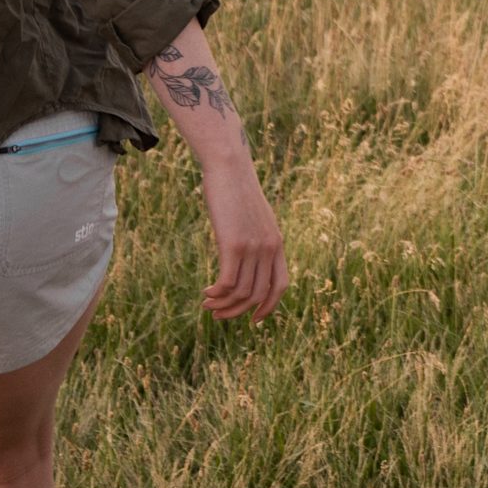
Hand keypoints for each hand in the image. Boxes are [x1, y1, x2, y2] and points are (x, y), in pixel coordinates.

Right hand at [196, 153, 287, 320]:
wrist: (230, 168)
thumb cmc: (237, 191)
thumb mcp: (254, 218)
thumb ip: (256, 239)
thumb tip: (247, 259)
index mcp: (277, 243)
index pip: (280, 287)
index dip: (268, 307)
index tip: (253, 319)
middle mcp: (269, 248)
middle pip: (257, 295)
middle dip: (237, 311)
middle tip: (217, 315)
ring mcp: (253, 247)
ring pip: (240, 292)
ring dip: (222, 305)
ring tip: (207, 305)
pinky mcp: (233, 244)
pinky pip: (227, 282)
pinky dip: (216, 294)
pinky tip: (206, 293)